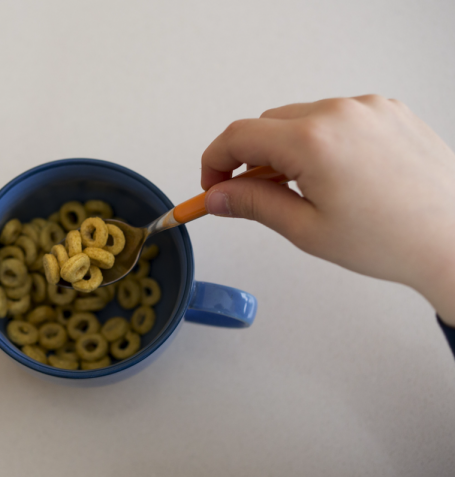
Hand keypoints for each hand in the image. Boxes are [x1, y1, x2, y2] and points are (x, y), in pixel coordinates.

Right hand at [201, 95, 454, 324]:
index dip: (214, 161)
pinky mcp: (389, 111)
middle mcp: (340, 112)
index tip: (213, 185)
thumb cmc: (392, 240)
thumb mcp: (306, 229)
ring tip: (305, 189)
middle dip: (250, 158)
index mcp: (313, 141)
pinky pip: (336, 117)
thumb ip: (252, 204)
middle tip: (254, 194)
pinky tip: (337, 175)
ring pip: (301, 118)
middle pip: (267, 124)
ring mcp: (368, 108)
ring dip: (287, 148)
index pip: (238, 136)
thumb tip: (218, 196)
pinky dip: (322, 140)